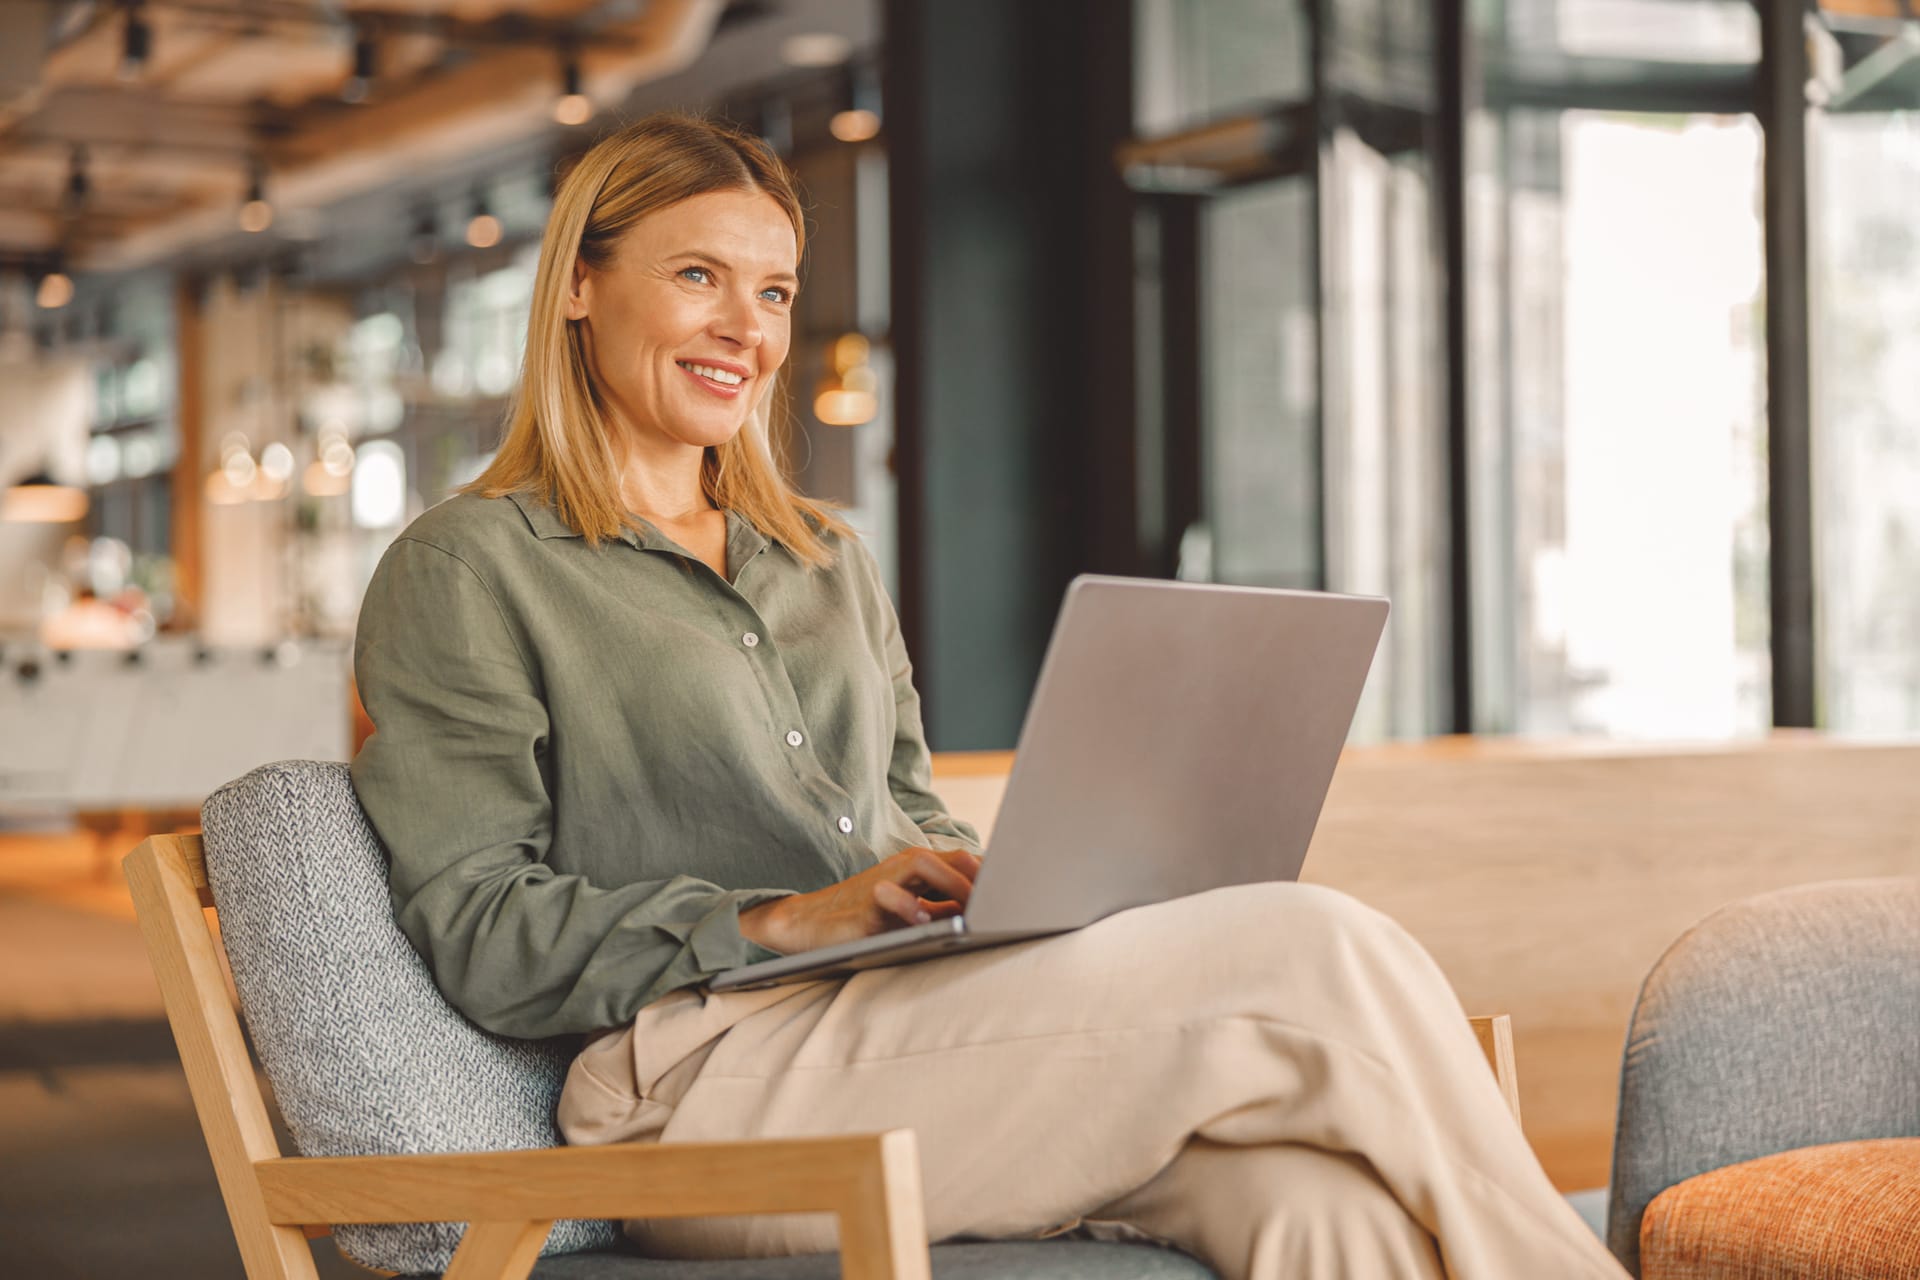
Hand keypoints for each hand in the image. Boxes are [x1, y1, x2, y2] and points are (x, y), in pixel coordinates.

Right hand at [738, 846, 982, 954]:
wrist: (807, 926)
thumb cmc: (863, 919)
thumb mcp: (908, 911)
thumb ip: (942, 907)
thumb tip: (986, 913)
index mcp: (915, 870)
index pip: (961, 861)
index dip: (990, 874)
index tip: (1019, 889)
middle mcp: (901, 870)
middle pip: (949, 859)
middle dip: (979, 877)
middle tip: (1006, 899)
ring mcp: (881, 884)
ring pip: (922, 866)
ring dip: (952, 884)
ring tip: (976, 905)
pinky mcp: (863, 908)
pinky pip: (888, 899)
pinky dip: (908, 906)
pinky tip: (925, 920)